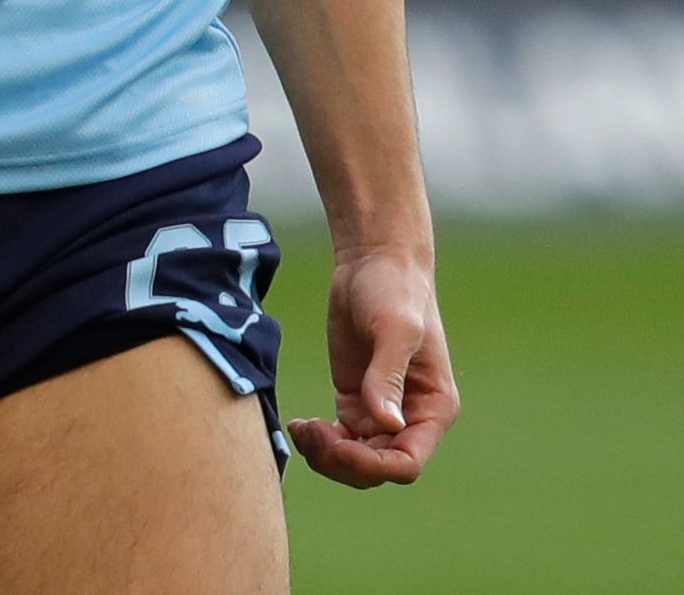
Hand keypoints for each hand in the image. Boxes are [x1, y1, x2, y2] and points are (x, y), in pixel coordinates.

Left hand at [287, 243, 456, 487]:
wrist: (373, 263)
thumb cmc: (394, 291)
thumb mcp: (394, 330)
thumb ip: (388, 376)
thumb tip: (388, 424)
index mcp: (433, 409)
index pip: (406, 464)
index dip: (372, 465)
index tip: (338, 442)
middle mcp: (410, 418)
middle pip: (376, 469)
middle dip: (342, 461)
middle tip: (309, 432)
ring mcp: (380, 411)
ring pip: (355, 459)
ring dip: (326, 455)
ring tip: (300, 428)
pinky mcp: (354, 398)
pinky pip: (338, 439)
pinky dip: (318, 441)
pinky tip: (299, 424)